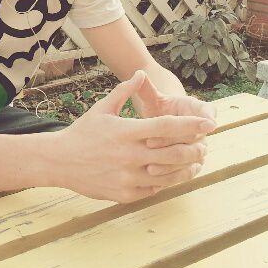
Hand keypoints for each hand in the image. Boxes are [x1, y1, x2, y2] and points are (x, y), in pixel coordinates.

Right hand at [55, 71, 212, 203]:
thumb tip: (140, 73)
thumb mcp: (102, 108)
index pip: (167, 127)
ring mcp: (128, 177)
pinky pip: (154, 189)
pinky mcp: (125, 194)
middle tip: (204, 146)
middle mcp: (129, 155)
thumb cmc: (82, 132)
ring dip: (186, 169)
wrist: (59, 161)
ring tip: (195, 163)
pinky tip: (171, 174)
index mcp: (126, 131)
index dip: (191, 125)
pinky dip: (166, 181)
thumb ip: (124, 91)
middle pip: (175, 154)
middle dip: (195, 149)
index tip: (208, 123)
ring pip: (169, 175)